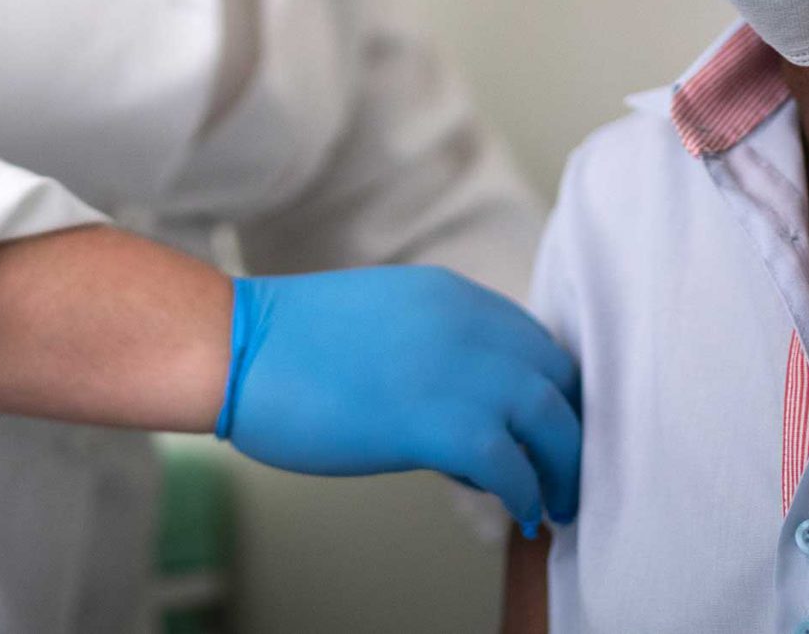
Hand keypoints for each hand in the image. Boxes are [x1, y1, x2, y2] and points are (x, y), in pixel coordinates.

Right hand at [214, 266, 581, 531]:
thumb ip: (435, 343)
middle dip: (571, 428)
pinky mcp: (440, 422)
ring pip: (552, 421)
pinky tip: (520, 514)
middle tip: (566, 469)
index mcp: (453, 296)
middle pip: (558, 377)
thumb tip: (465, 401)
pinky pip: (514, 466)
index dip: (552, 390)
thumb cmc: (289, 345)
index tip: (550, 428)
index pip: (535, 342)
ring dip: (562, 468)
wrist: (238, 348)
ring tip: (556, 502)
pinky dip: (526, 494)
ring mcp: (459, 370)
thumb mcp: (385, 317)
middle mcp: (469, 323)